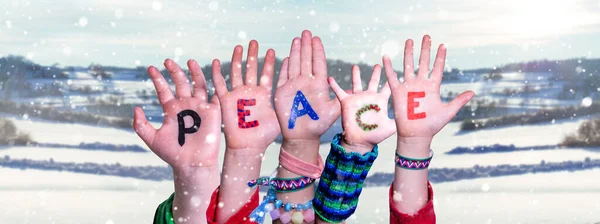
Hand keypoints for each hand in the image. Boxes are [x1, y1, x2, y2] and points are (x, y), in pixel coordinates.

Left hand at [134, 59, 220, 222]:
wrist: (192, 164)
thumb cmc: (173, 154)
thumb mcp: (152, 139)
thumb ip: (140, 125)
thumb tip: (136, 108)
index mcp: (171, 110)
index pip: (164, 90)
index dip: (157, 79)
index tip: (150, 68)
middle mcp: (185, 106)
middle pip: (180, 83)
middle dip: (174, 71)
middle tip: (167, 60)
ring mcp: (200, 107)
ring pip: (198, 84)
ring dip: (194, 72)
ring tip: (188, 61)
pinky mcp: (212, 111)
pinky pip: (214, 93)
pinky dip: (216, 81)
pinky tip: (214, 69)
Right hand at [211, 40, 279, 151]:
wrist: (249, 147)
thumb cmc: (265, 136)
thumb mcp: (280, 117)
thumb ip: (287, 104)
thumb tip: (301, 98)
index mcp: (263, 95)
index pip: (266, 74)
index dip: (268, 63)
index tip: (270, 50)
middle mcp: (250, 93)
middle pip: (251, 69)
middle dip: (252, 55)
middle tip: (254, 42)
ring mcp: (237, 95)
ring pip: (237, 73)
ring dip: (237, 60)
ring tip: (239, 47)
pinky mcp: (226, 101)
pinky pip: (220, 85)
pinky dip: (217, 74)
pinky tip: (217, 62)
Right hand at [274, 30, 339, 139]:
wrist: (302, 136)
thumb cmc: (318, 124)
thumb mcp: (333, 110)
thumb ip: (341, 98)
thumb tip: (354, 90)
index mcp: (318, 84)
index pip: (318, 63)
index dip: (317, 51)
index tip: (317, 39)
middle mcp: (306, 82)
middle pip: (306, 60)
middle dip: (306, 46)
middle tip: (307, 32)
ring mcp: (294, 86)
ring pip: (295, 64)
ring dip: (296, 52)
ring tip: (297, 39)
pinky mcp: (282, 92)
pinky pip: (283, 76)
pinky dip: (285, 66)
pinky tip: (286, 56)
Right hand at [328, 64, 395, 153]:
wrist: (360, 141)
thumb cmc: (376, 135)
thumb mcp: (391, 127)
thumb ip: (399, 118)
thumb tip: (411, 115)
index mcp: (381, 101)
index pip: (387, 87)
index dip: (391, 79)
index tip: (395, 70)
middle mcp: (370, 97)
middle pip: (373, 81)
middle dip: (376, 73)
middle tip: (378, 65)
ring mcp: (358, 99)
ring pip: (357, 83)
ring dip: (356, 75)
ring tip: (355, 66)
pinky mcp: (347, 102)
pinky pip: (339, 91)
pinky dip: (334, 85)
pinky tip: (330, 78)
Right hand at [383, 35, 473, 141]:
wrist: (416, 135)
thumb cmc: (432, 125)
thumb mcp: (448, 112)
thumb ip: (459, 101)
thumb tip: (473, 92)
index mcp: (433, 87)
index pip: (437, 68)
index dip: (440, 57)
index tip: (443, 45)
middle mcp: (421, 84)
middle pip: (423, 62)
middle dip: (425, 49)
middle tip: (427, 36)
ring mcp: (409, 87)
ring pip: (408, 65)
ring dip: (409, 53)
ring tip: (409, 40)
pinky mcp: (398, 92)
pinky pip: (392, 77)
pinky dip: (389, 67)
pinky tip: (386, 57)